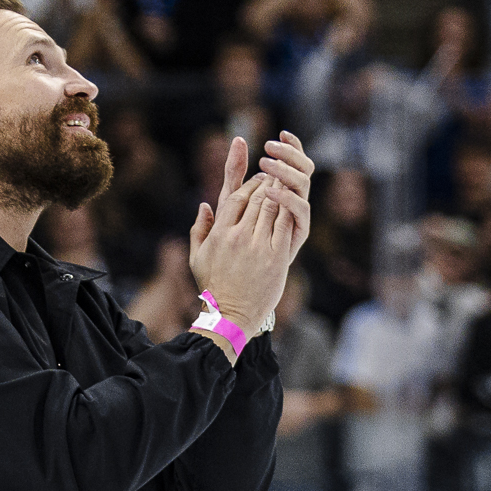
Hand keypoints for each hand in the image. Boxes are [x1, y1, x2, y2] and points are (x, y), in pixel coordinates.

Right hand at [188, 135, 305, 327]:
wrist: (230, 314)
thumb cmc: (213, 286)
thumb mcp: (196, 257)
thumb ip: (199, 229)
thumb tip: (204, 205)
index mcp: (219, 234)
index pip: (236, 198)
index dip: (249, 184)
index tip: (258, 178)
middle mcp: (237, 236)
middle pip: (255, 199)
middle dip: (267, 183)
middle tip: (275, 176)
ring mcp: (257, 246)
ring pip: (271, 208)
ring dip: (279, 192)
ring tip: (285, 185)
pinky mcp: (275, 257)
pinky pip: (284, 225)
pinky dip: (289, 210)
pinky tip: (294, 202)